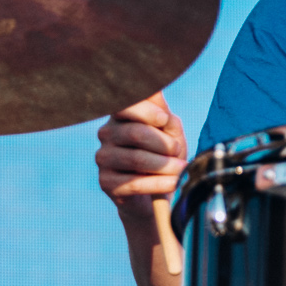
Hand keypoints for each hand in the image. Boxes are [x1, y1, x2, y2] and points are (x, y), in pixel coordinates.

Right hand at [95, 92, 188, 214]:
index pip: (126, 105)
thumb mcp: (170, 132)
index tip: (164, 120)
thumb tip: (157, 92)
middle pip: (135, 134)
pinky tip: (174, 183)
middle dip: (164, 143)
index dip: (147, 111)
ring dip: (166, 165)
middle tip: (177, 150)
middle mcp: (106, 133)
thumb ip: (164, 114)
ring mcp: (103, 158)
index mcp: (121, 115)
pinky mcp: (106, 182)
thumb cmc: (164, 155)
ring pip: (137, 159)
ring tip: (181, 169)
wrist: (155, 193)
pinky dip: (160, 183)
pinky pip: (135, 183)